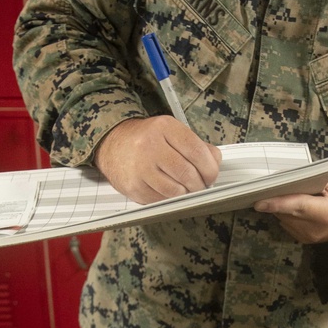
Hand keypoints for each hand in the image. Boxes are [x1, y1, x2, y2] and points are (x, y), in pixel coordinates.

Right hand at [95, 116, 220, 204]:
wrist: (113, 144)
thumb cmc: (146, 139)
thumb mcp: (171, 132)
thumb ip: (197, 145)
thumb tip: (215, 162)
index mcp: (164, 127)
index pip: (196, 151)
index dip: (210, 168)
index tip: (212, 175)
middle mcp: (150, 146)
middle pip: (187, 173)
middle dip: (200, 184)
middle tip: (200, 186)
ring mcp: (140, 168)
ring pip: (176, 191)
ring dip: (186, 194)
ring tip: (185, 188)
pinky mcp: (134, 187)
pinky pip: (161, 200)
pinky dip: (170, 199)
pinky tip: (168, 190)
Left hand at [254, 172, 327, 243]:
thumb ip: (313, 177)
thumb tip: (285, 173)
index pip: (299, 206)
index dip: (278, 204)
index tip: (259, 202)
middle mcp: (315, 229)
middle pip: (286, 211)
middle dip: (276, 198)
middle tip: (268, 184)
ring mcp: (307, 237)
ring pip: (283, 217)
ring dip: (280, 204)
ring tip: (285, 192)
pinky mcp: (301, 239)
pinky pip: (285, 222)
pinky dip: (284, 212)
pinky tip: (290, 203)